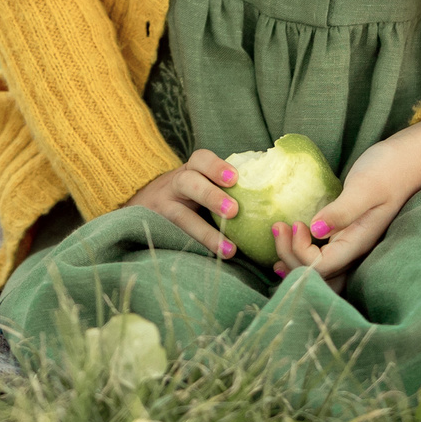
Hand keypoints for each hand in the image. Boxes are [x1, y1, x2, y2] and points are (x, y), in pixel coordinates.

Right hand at [124, 149, 244, 260]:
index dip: (216, 167)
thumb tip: (276, 198)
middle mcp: (174, 185)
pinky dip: (193, 249)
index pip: (200, 159)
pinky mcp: (157, 229)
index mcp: (192, 170)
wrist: (144, 205)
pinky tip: (212, 262)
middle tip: (234, 210)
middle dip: (211, 195)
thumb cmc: (191, 196)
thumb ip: (228, 187)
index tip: (235, 178)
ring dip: (205, 232)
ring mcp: (163, 207)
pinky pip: (173, 239)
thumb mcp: (203, 183)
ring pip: (180, 215)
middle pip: (188, 183)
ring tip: (229, 249)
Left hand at [275, 117, 420, 289]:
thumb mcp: (365, 187)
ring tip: (278, 239)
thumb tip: (315, 230)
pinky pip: (321, 254)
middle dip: (290, 258)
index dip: (301, 252)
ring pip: (319, 270)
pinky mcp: (345, 233)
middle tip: (278, 228)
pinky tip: (291, 239)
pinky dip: (301, 252)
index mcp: (358, 243)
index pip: (322, 267)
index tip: (296, 223)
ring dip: (294, 260)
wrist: (408, 159)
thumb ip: (342, 210)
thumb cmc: (389, 170)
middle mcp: (353, 250)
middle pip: (317, 276)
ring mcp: (350, 243)